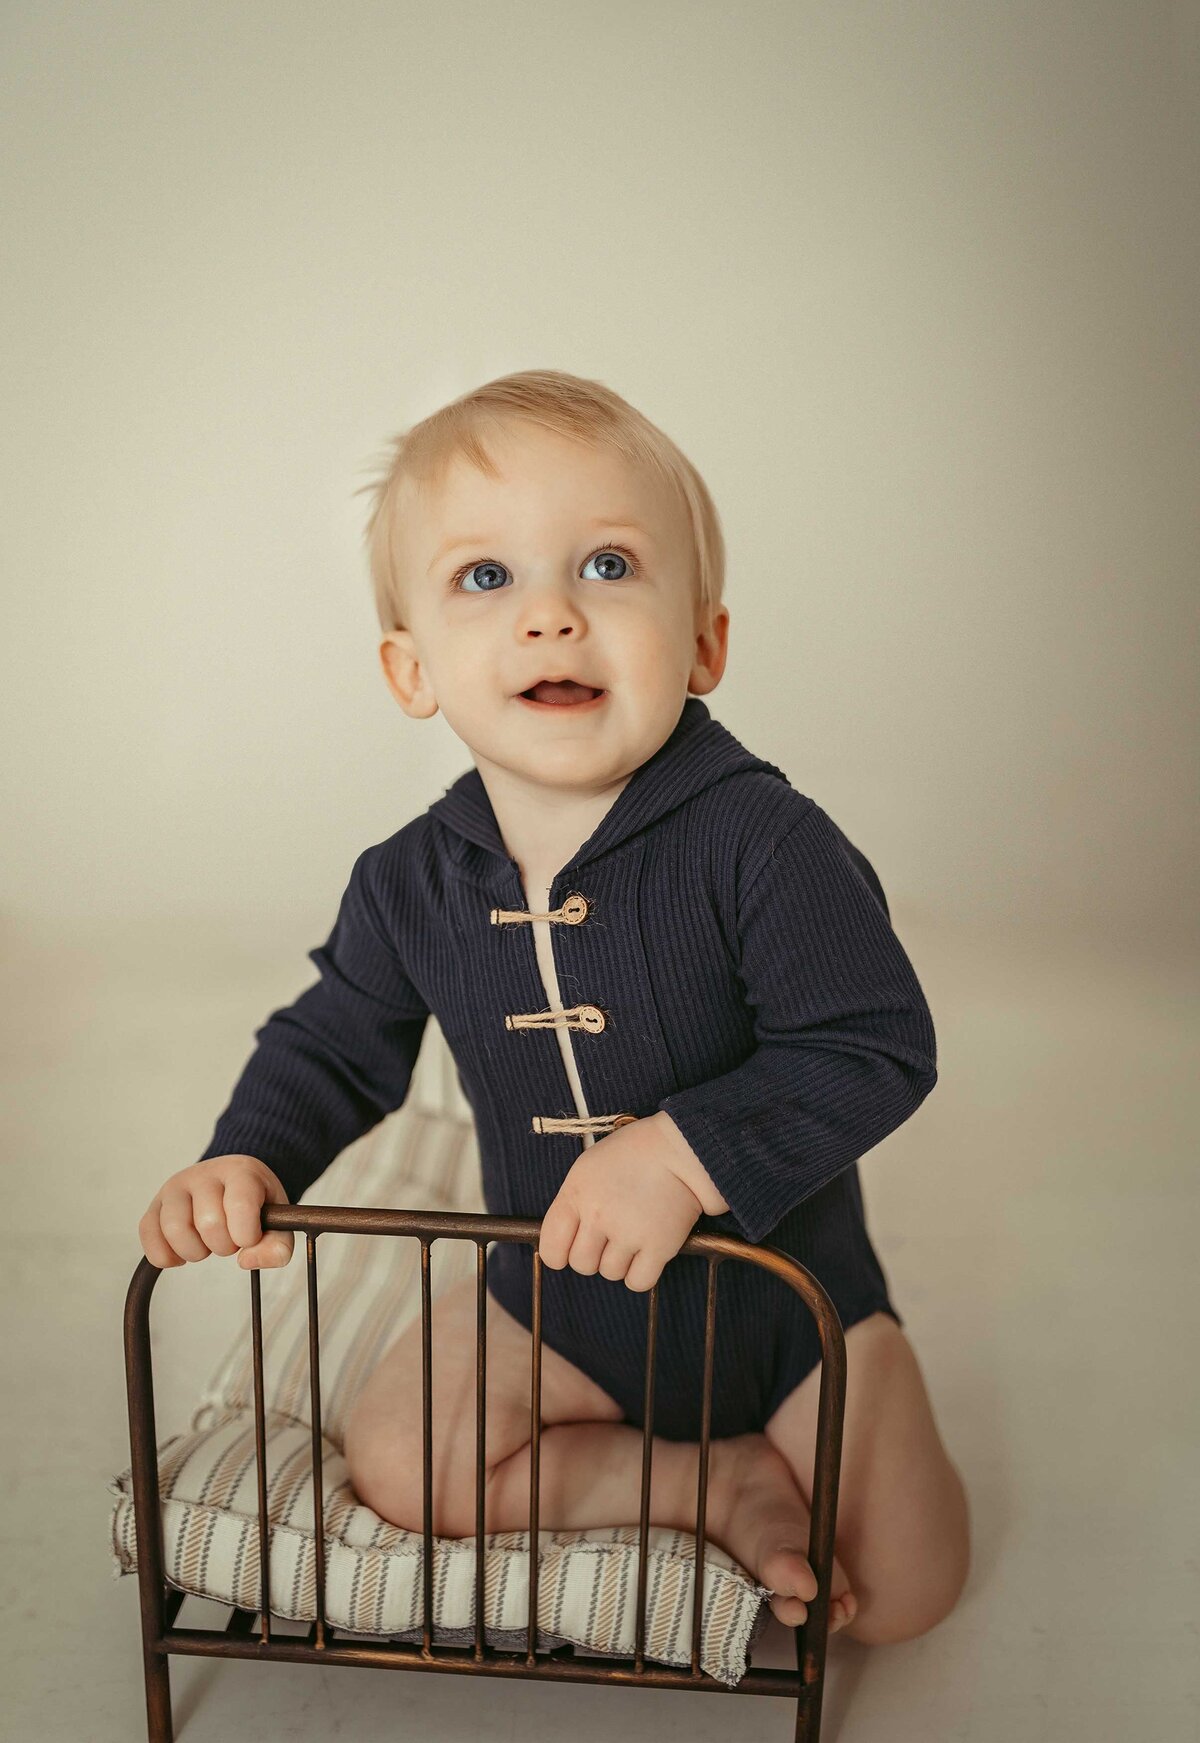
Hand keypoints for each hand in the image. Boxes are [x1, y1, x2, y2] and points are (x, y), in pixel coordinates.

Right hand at [138, 1155, 293, 1270]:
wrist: (233, 1183)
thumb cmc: (256, 1204)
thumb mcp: (278, 1222)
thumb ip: (278, 1247)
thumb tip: (247, 1261)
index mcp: (240, 1171)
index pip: (240, 1205)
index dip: (246, 1234)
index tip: (249, 1238)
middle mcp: (204, 1174)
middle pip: (209, 1223)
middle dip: (224, 1245)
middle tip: (230, 1239)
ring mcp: (175, 1188)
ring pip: (175, 1229)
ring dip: (195, 1251)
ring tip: (207, 1245)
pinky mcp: (155, 1206)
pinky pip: (148, 1234)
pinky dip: (165, 1256)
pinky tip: (182, 1254)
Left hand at [537, 1117, 704, 1291]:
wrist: (681, 1146)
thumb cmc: (633, 1153)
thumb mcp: (588, 1168)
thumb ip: (572, 1203)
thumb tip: (566, 1238)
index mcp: (576, 1195)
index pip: (551, 1249)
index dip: (559, 1254)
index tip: (572, 1247)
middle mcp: (598, 1216)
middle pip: (581, 1264)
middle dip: (593, 1256)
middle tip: (610, 1237)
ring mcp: (629, 1233)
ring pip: (610, 1273)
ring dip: (620, 1262)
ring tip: (633, 1236)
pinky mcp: (659, 1246)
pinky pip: (638, 1282)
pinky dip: (641, 1274)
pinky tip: (646, 1254)